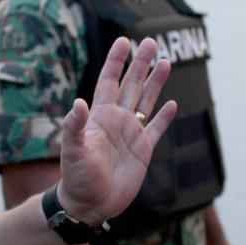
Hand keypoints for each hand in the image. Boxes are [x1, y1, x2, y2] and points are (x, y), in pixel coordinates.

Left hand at [56, 38, 175, 225]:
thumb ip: (75, 127)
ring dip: (155, 82)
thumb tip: (78, 102)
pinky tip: (173, 104)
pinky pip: (156, 129)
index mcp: (100, 116)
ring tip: (165, 62)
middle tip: (149, 41)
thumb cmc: (77, 177)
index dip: (115, 61)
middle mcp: (117, 120)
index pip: (108, 81)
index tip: (123, 41)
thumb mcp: (72, 151)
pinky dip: (164, 117)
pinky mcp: (143, 151)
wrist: (90, 204)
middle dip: (140, 63)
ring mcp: (131, 134)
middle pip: (131, 85)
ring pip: (146, 101)